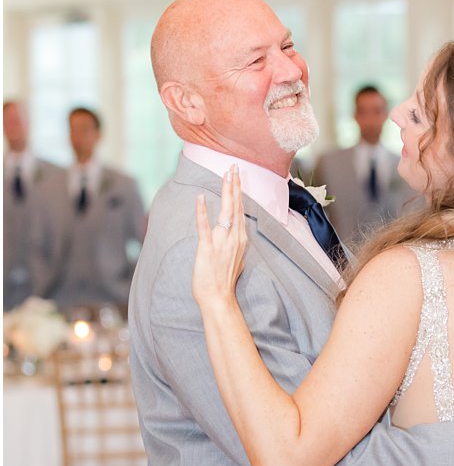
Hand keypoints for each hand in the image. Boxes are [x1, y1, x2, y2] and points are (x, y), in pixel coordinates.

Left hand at [193, 166, 247, 308]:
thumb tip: (233, 236)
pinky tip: (200, 198)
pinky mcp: (207, 247)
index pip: (241, 210)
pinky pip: (205, 226)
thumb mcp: (236, 260)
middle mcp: (235, 237)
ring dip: (226, 192)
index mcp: (241, 239)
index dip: (239, 192)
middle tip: (234, 167)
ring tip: (226, 175)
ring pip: (226, 211)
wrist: (219, 297)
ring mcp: (222, 241)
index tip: (237, 177)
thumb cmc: (225, 282)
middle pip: (236, 206)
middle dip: (235, 185)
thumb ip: (234, 245)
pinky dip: (202, 212)